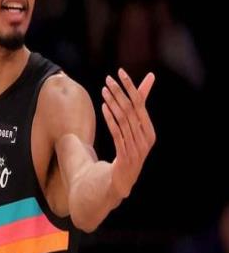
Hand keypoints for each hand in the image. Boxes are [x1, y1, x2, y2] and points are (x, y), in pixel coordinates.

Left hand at [101, 68, 155, 197]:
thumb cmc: (128, 150)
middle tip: (108, 79)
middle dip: (119, 92)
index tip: (120, 72)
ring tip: (103, 90)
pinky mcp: (125, 155)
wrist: (122, 180)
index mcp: (150, 131)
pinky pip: (117, 133)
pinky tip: (103, 107)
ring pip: (123, 120)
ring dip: (112, 103)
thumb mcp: (134, 130)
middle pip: (131, 110)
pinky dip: (110, 119)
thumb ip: (139, 106)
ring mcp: (136, 148)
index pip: (140, 104)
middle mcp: (145, 139)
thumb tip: (150, 77)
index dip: (131, 87)